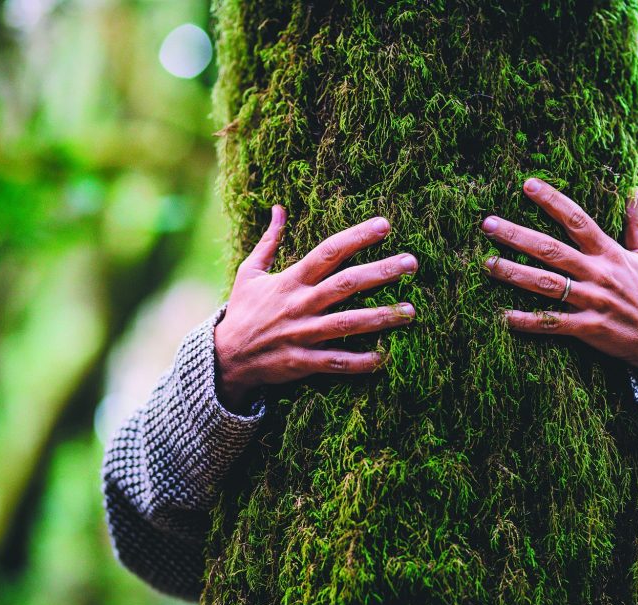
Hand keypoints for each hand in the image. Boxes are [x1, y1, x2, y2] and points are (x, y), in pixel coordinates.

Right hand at [214, 206, 417, 411]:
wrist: (225, 357)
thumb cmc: (243, 311)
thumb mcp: (250, 272)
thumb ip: (269, 241)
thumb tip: (279, 208)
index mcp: (291, 280)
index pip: (328, 252)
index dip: (356, 237)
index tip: (385, 225)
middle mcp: (301, 304)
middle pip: (346, 284)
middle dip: (381, 272)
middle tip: (412, 263)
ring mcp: (303, 334)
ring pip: (348, 323)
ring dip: (381, 317)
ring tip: (410, 311)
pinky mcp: (303, 361)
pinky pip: (337, 362)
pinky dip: (361, 362)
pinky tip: (385, 357)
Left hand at [481, 178, 637, 395]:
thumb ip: (635, 225)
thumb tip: (634, 191)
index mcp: (610, 253)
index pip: (577, 220)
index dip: (552, 201)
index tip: (528, 184)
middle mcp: (598, 274)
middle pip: (552, 250)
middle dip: (518, 236)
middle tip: (488, 224)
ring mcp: (592, 302)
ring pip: (547, 284)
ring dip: (515, 273)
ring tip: (488, 263)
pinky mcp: (588, 328)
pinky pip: (553, 323)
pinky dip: (529, 321)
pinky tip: (504, 316)